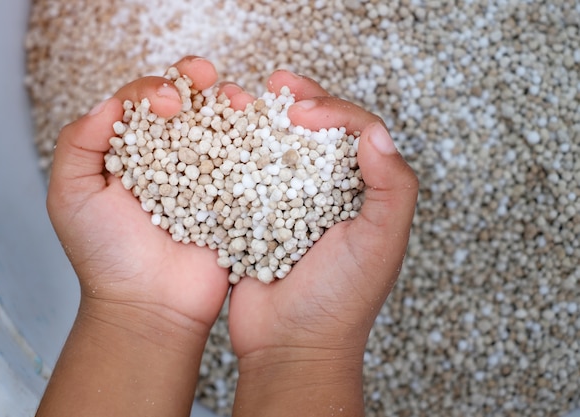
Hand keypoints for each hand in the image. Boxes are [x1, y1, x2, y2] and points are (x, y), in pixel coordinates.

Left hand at [40, 57, 229, 416]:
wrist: (149, 305)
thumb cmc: (105, 255)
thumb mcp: (71, 196)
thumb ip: (79, 144)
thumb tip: (111, 103)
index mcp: (132, 152)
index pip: (143, 102)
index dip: (156, 88)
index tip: (167, 102)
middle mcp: (171, 158)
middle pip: (188, 105)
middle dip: (198, 83)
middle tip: (206, 78)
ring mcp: (207, 177)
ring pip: (222, 126)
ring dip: (233, 105)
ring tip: (240, 102)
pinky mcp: (235, 198)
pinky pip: (249, 163)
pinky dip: (257, 140)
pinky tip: (262, 128)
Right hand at [228, 71, 418, 415]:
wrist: (290, 344)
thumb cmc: (341, 300)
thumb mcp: (380, 244)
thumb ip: (391, 188)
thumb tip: (376, 133)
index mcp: (362, 194)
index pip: (356, 133)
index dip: (334, 110)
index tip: (304, 110)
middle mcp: (328, 194)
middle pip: (317, 133)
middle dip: (300, 101)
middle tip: (278, 83)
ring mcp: (289, 204)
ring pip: (279, 149)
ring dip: (266, 121)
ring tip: (248, 98)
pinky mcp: (255, 218)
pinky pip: (248, 177)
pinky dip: (238, 154)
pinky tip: (225, 137)